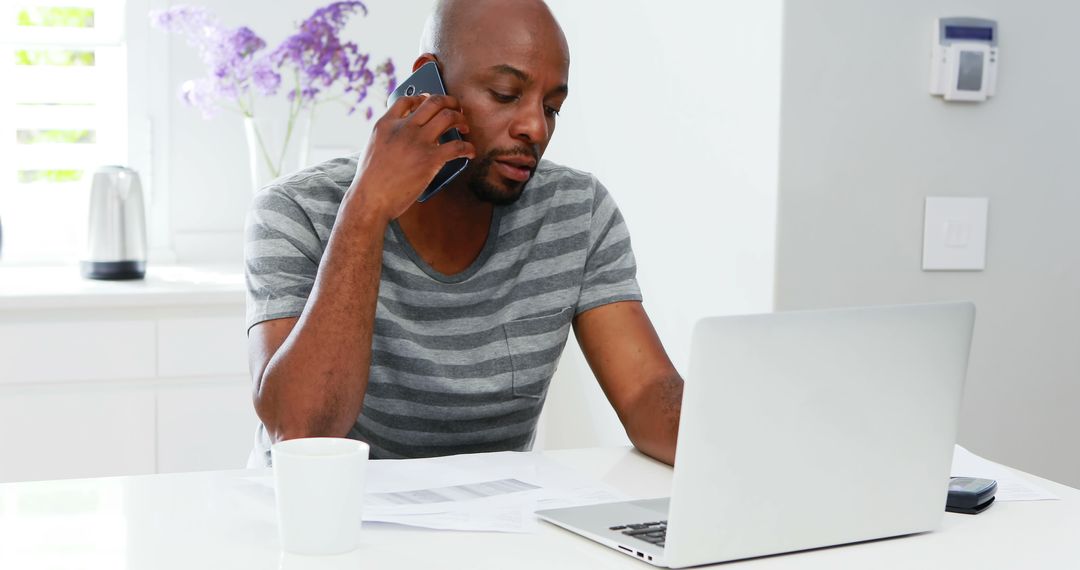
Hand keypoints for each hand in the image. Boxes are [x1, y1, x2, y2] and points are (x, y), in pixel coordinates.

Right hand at [346, 94, 475, 222]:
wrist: (371, 199)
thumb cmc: (371, 181)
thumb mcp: (373, 148)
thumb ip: (388, 136)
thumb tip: (405, 134)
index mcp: (386, 124)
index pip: (407, 100)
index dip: (422, 97)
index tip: (431, 102)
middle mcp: (403, 128)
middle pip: (433, 102)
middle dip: (449, 101)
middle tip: (457, 108)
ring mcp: (418, 142)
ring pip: (448, 116)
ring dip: (460, 119)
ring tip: (464, 127)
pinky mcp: (430, 159)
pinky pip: (458, 146)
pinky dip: (468, 147)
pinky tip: (470, 152)